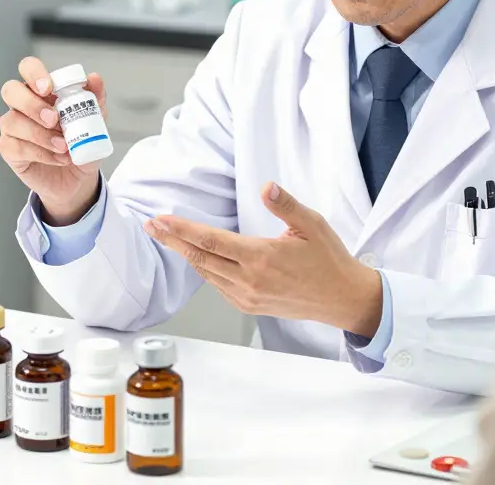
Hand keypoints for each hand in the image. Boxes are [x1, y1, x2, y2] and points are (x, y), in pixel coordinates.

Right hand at [0, 56, 107, 224]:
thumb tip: (94, 78)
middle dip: (32, 104)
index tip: (49, 88)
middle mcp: (22, 105)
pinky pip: (14, 146)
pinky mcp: (9, 149)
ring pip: (11, 121)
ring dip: (40, 134)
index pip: (28, 68)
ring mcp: (13, 127)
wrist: (78, 178)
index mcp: (41, 90)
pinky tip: (57, 158)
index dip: (34, 73)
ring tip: (64, 147)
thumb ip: (95, 99)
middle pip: (10, 90)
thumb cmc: (81, 143)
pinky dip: (39, 153)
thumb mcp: (95, 121)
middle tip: (54, 119)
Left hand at [145, 183, 383, 334]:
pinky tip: (199, 257)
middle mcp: (249, 280)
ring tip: (169, 238)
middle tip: (152, 226)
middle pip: (200, 257)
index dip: (181, 229)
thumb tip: (266, 187)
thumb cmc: (329, 260)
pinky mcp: (250, 306)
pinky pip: (219, 286)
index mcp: (261, 257)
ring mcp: (248, 297)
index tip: (161, 220)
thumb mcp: (312, 225)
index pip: (210, 240)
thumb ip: (286, 205)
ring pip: (207, 273)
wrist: (341, 298)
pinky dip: (205, 269)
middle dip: (172, 241)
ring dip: (186, 255)